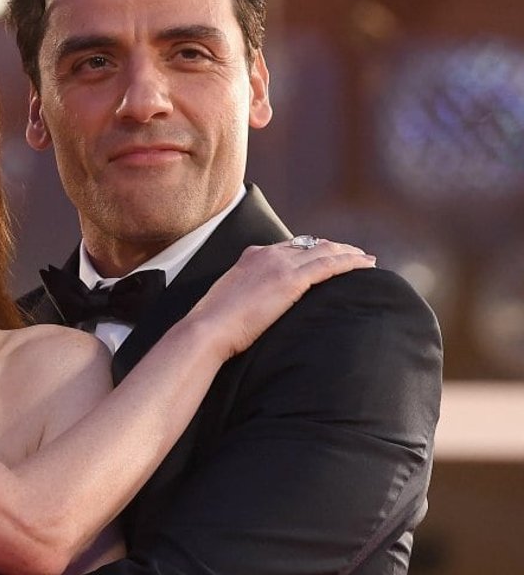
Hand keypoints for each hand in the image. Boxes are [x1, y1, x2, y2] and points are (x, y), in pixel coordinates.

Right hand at [190, 238, 374, 358]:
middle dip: (334, 248)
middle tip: (354, 255)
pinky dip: (351, 263)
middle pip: (310, 244)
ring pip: (325, 250)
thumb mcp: (229, 303)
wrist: (207, 330)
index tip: (325, 255)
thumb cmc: (213, 327)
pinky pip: (330, 265)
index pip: (288, 247)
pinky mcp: (292, 280)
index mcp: (251, 257)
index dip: (311, 249)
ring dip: (349, 253)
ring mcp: (280, 265)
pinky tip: (366, 266)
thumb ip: (246, 297)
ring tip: (367, 260)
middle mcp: (267, 254)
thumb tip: (253, 310)